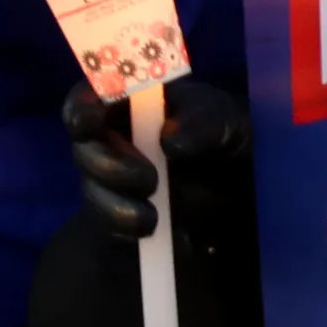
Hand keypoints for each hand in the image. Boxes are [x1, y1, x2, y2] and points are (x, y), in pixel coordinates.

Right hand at [64, 77, 248, 238]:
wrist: (243, 179)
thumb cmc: (228, 132)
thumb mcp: (225, 119)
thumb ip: (201, 121)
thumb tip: (169, 139)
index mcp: (131, 100)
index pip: (90, 97)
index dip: (83, 108)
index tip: (91, 123)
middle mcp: (114, 135)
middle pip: (83, 147)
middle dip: (106, 166)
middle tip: (148, 180)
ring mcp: (115, 176)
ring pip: (91, 189)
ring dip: (114, 206)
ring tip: (151, 218)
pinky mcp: (122, 210)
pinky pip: (105, 221)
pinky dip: (122, 228)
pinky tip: (151, 229)